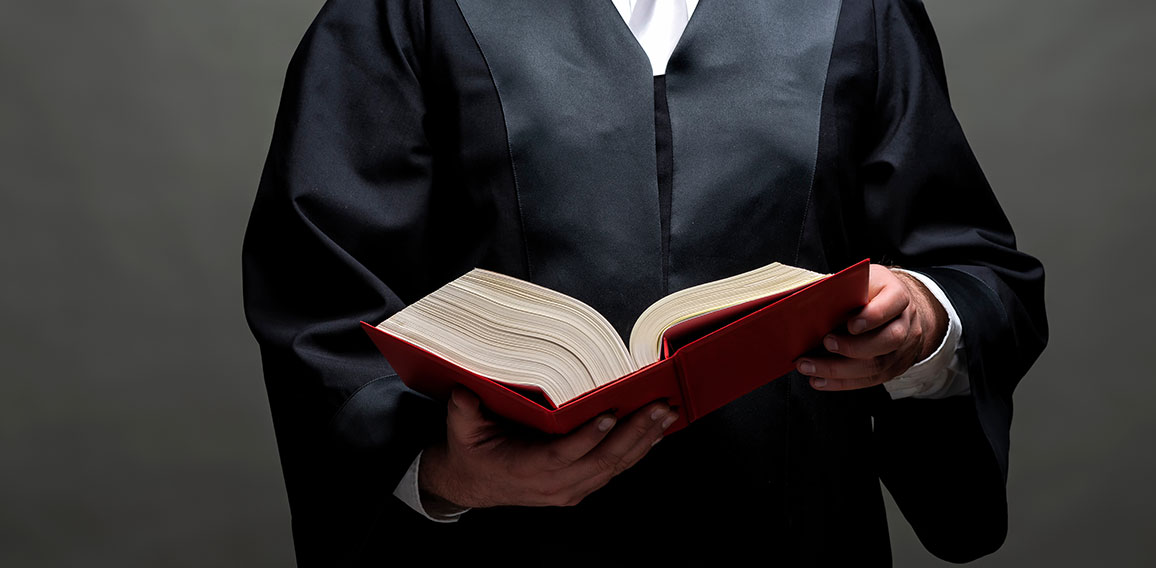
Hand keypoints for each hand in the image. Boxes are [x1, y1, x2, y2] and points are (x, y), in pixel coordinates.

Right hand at [419, 388, 676, 508]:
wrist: (473, 483)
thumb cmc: (471, 451)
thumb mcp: (461, 430)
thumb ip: (464, 412)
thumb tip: (463, 392)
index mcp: (525, 470)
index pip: (562, 456)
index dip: (587, 439)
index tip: (609, 416)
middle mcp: (553, 486)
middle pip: (600, 462)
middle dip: (634, 434)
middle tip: (658, 408)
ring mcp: (569, 490)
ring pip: (613, 468)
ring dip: (643, 442)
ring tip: (666, 415)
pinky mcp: (580, 488)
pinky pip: (613, 471)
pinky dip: (637, 452)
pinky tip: (655, 433)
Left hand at [794, 264, 946, 390]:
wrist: (896, 309)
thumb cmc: (870, 292)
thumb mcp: (859, 280)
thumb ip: (840, 289)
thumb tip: (804, 299)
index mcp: (898, 295)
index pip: (893, 304)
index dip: (872, 316)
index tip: (850, 324)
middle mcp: (905, 322)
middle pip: (889, 339)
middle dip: (853, 347)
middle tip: (825, 343)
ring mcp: (903, 348)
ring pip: (877, 365)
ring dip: (838, 370)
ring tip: (808, 366)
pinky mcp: (893, 368)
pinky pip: (869, 380)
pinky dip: (840, 382)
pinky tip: (819, 380)